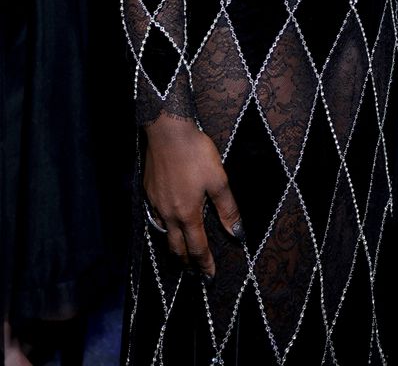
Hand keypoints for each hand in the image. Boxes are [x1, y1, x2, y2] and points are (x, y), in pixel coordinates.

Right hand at [143, 113, 242, 276]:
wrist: (168, 131)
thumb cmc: (196, 153)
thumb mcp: (219, 180)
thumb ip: (228, 209)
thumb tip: (237, 233)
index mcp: (188, 214)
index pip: (197, 248)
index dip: (205, 265)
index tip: (210, 277)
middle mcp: (169, 214)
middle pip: (177, 248)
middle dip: (187, 262)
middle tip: (195, 272)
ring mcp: (156, 203)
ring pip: (164, 234)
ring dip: (174, 248)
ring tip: (182, 253)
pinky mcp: (149, 191)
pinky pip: (156, 218)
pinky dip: (164, 228)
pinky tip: (168, 224)